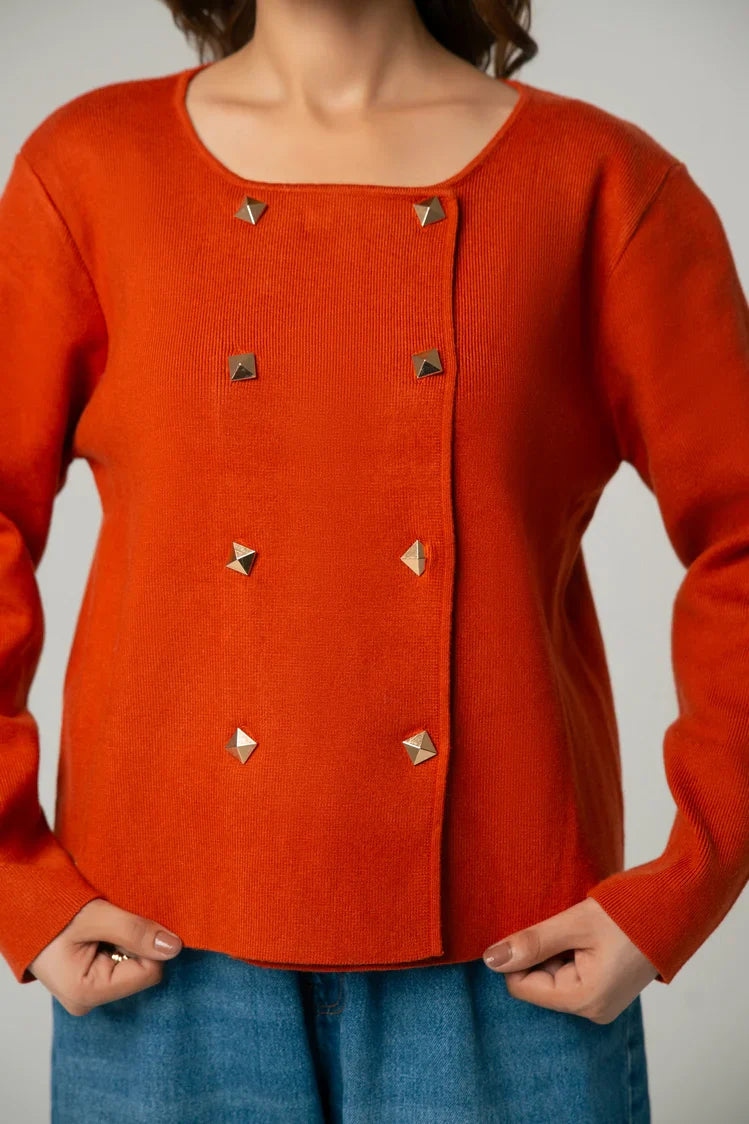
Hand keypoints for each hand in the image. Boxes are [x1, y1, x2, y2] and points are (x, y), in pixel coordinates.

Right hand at [28, 897, 182, 1014]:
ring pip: (132, 967)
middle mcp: (88, 1002)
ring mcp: (88, 995)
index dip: (149, 944)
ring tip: (103, 928)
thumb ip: (135, 931)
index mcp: (87, 993)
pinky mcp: (89, 984)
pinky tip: (101, 934)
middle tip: (112, 923)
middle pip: (142, 972)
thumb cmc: (51, 912)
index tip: (131, 921)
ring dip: (127, 943)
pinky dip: (118, 946)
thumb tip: (175, 947)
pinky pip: (120, 966)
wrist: (23, 910)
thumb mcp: (96, 916)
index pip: (150, 972)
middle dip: (136, 944)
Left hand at [482, 897, 658, 1022]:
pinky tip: (588, 937)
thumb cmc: (628, 914)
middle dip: (542, 953)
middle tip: (567, 929)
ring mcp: (602, 1003)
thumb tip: (489, 959)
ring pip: (552, 976)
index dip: (519, 956)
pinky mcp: (607, 991)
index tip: (540, 930)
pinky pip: (571, 974)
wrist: (675, 908)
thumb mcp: (573, 924)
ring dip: (557, 950)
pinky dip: (570, 953)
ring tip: (582, 932)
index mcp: (584, 1000)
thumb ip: (531, 942)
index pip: (521, 987)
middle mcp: (593, 1011)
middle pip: (537, 983)